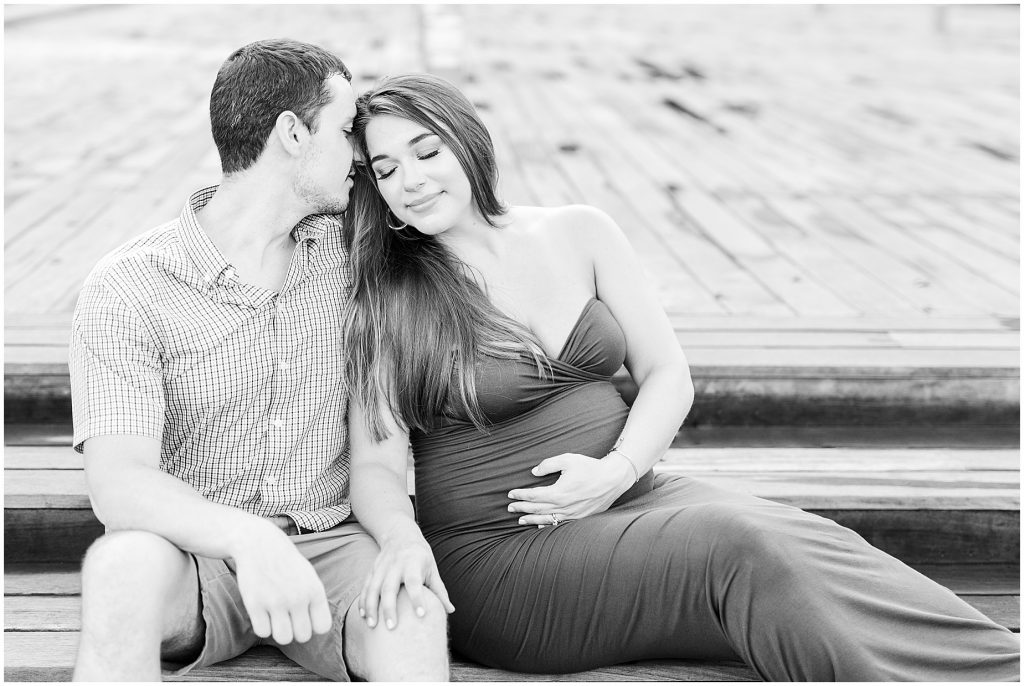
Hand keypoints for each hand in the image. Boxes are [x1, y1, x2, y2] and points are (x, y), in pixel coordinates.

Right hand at [230, 522, 331, 644]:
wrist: (259, 543)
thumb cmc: (286, 563)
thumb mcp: (309, 576)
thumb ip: (315, 601)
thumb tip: (318, 629)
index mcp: (314, 590)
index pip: (322, 627)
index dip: (313, 625)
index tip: (304, 616)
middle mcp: (298, 597)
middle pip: (302, 636)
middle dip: (295, 630)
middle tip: (287, 616)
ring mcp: (276, 601)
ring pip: (283, 638)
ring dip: (278, 631)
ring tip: (276, 616)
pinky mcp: (255, 604)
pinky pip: (262, 632)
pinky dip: (262, 625)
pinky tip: (262, 611)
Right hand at [358, 528, 454, 630]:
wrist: (400, 534)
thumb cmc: (420, 555)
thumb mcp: (431, 568)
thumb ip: (439, 590)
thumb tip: (451, 610)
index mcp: (413, 563)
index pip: (415, 582)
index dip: (417, 598)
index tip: (421, 615)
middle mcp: (395, 565)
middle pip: (389, 587)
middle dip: (389, 608)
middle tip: (391, 627)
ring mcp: (381, 567)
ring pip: (373, 588)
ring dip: (371, 607)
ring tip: (372, 625)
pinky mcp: (372, 570)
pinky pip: (365, 586)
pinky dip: (363, 601)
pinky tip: (362, 615)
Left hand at [507, 452, 633, 526]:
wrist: (612, 479)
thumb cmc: (590, 467)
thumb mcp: (568, 459)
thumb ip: (548, 464)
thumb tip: (534, 472)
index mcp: (559, 492)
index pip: (533, 496)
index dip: (520, 495)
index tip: (510, 494)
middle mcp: (564, 506)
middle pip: (537, 509)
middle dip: (521, 508)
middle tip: (509, 507)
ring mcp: (572, 514)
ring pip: (547, 519)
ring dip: (532, 520)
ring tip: (520, 520)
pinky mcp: (579, 517)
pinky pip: (560, 523)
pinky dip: (548, 525)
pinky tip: (540, 525)